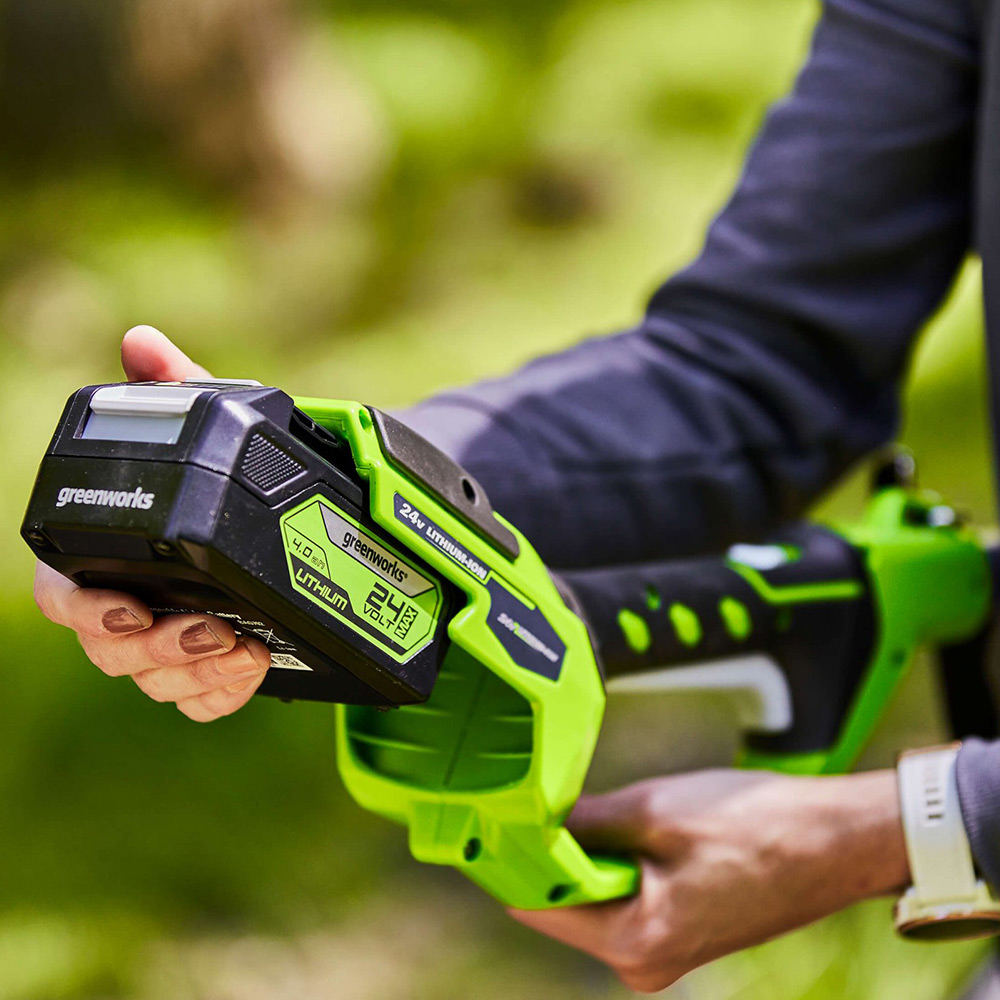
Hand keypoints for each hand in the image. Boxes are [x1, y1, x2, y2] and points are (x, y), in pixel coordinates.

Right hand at [32, 325, 270, 721]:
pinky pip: (199, 700)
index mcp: (112, 550)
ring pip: (155, 681)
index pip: (63, 592)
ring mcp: (169, 640)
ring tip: (243, 649)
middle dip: (155, 650)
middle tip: (209, 631)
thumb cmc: (241, 470)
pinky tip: (254, 667)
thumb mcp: (218, 426)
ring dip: (196, 673)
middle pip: (110, 652)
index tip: (129, 611)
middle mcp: (130, 601)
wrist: (307, 514)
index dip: (84, 610)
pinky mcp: (210, 667)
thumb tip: (141, 341)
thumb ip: (177, 389)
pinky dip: (221, 693)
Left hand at [510, 768, 907, 993]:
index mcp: (634, 941)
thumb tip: (533, 821)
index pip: (540, 905)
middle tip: (559, 800)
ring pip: (598, 897)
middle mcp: (644, 963)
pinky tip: (643, 830)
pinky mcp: (683, 932)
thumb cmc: (754, 825)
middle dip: (558, 853)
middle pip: (566, 904)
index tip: (500, 817)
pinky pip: (629, 898)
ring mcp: (666, 952)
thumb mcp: (653, 808)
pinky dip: (621, 863)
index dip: (515, 859)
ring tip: (618, 811)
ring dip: (593, 854)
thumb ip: (583, 821)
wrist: (839, 840)